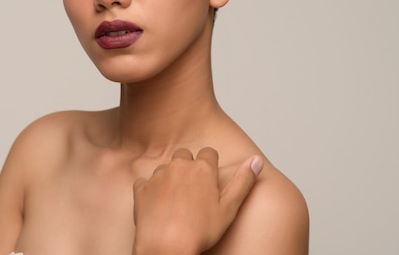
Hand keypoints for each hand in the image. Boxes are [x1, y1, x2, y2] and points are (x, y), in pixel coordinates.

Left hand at [132, 147, 262, 254]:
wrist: (165, 246)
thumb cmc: (199, 231)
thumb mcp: (229, 208)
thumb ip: (243, 181)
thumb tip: (257, 160)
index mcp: (202, 169)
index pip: (209, 152)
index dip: (210, 164)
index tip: (209, 178)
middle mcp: (179, 166)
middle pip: (184, 155)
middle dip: (188, 167)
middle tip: (193, 190)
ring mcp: (158, 176)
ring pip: (165, 168)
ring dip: (170, 178)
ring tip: (175, 201)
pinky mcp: (141, 188)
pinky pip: (145, 182)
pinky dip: (150, 190)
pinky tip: (156, 205)